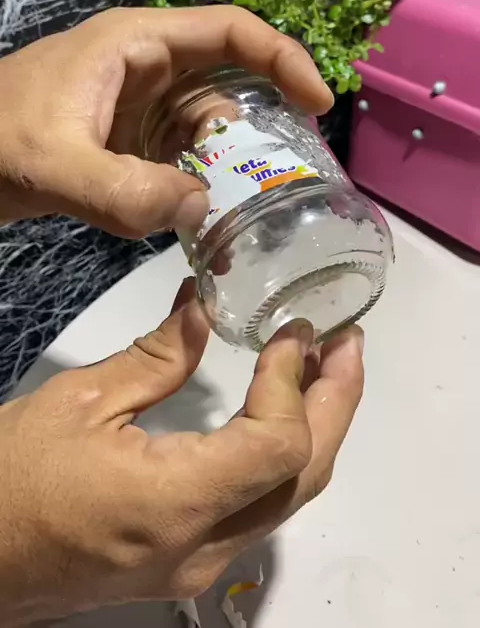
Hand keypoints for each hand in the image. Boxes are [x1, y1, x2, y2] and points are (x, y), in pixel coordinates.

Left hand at [0, 7, 332, 235]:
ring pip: (206, 119)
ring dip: (228, 155)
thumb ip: (125, 192)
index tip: (319, 104)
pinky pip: (180, 149)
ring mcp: (137, 101)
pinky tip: (201, 207)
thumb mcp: (55, 165)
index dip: (283, 58)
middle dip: (265, 112)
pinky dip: (198, 175)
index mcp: (137, 43)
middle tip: (292, 164)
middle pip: (229, 73)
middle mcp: (146, 64)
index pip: (230, 30)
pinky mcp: (127, 136)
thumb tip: (203, 208)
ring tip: (246, 199)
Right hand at [0, 279, 362, 625]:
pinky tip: (279, 412)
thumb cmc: (14, 477)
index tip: (291, 330)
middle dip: (338, 402)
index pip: (278, 445)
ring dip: (318, 428)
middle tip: (346, 341)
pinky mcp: (188, 565)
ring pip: (290, 497)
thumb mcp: (80, 401)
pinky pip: (260, 509)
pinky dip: (284, 456)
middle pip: (304, 475)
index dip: (294, 381)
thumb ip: (158, 355)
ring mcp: (200, 566)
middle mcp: (204, 547)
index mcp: (174, 503)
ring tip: (322, 366)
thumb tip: (206, 305)